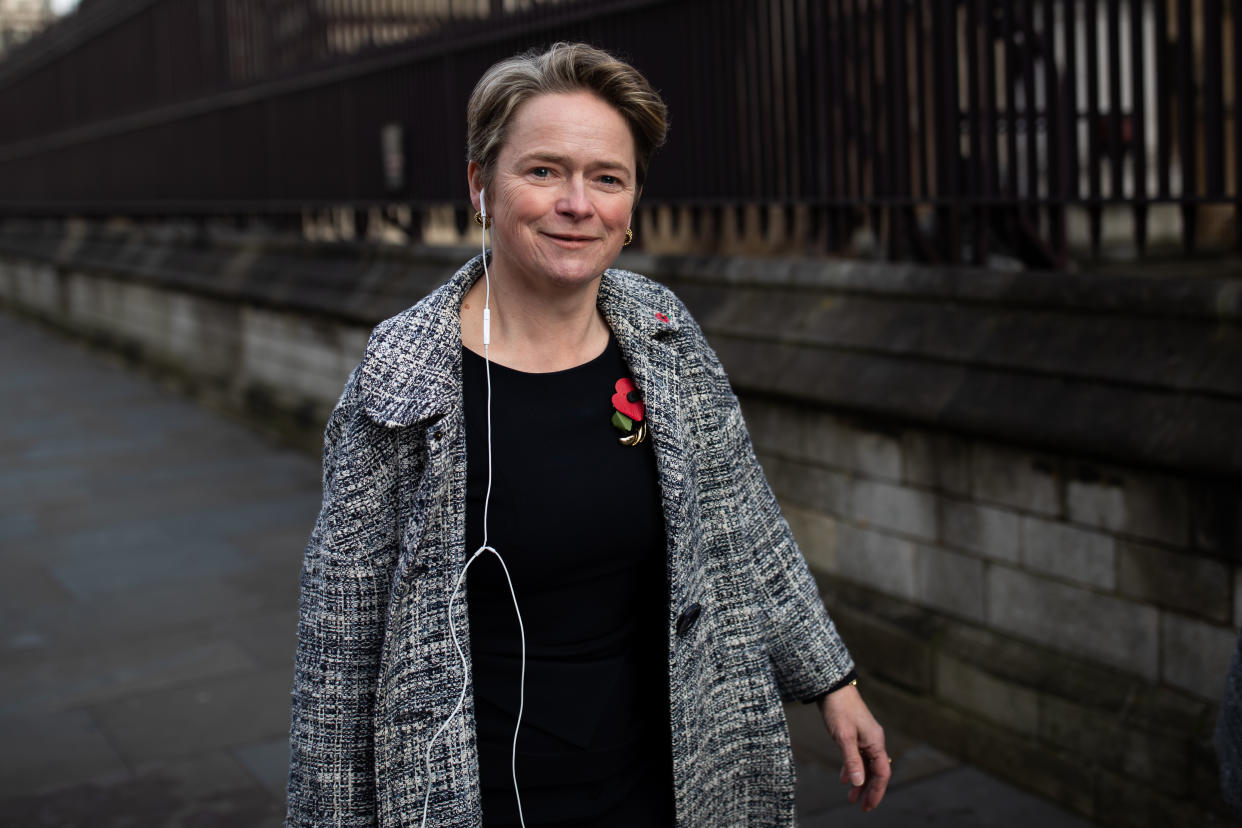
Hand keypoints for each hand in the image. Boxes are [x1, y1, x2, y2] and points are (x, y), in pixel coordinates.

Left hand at [817, 683, 890, 811]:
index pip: (882, 773)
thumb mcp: (844, 737)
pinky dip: (853, 768)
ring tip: (851, 798)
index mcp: (876, 742)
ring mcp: (866, 737)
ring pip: (867, 765)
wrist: (832, 688)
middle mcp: (874, 741)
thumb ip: (851, 760)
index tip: (868, 806)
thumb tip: (857, 783)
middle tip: (861, 807)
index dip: (876, 791)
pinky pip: (858, 756)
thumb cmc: (839, 710)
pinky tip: (845, 779)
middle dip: (869, 790)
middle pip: (876, 771)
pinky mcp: (856, 734)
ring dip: (860, 781)